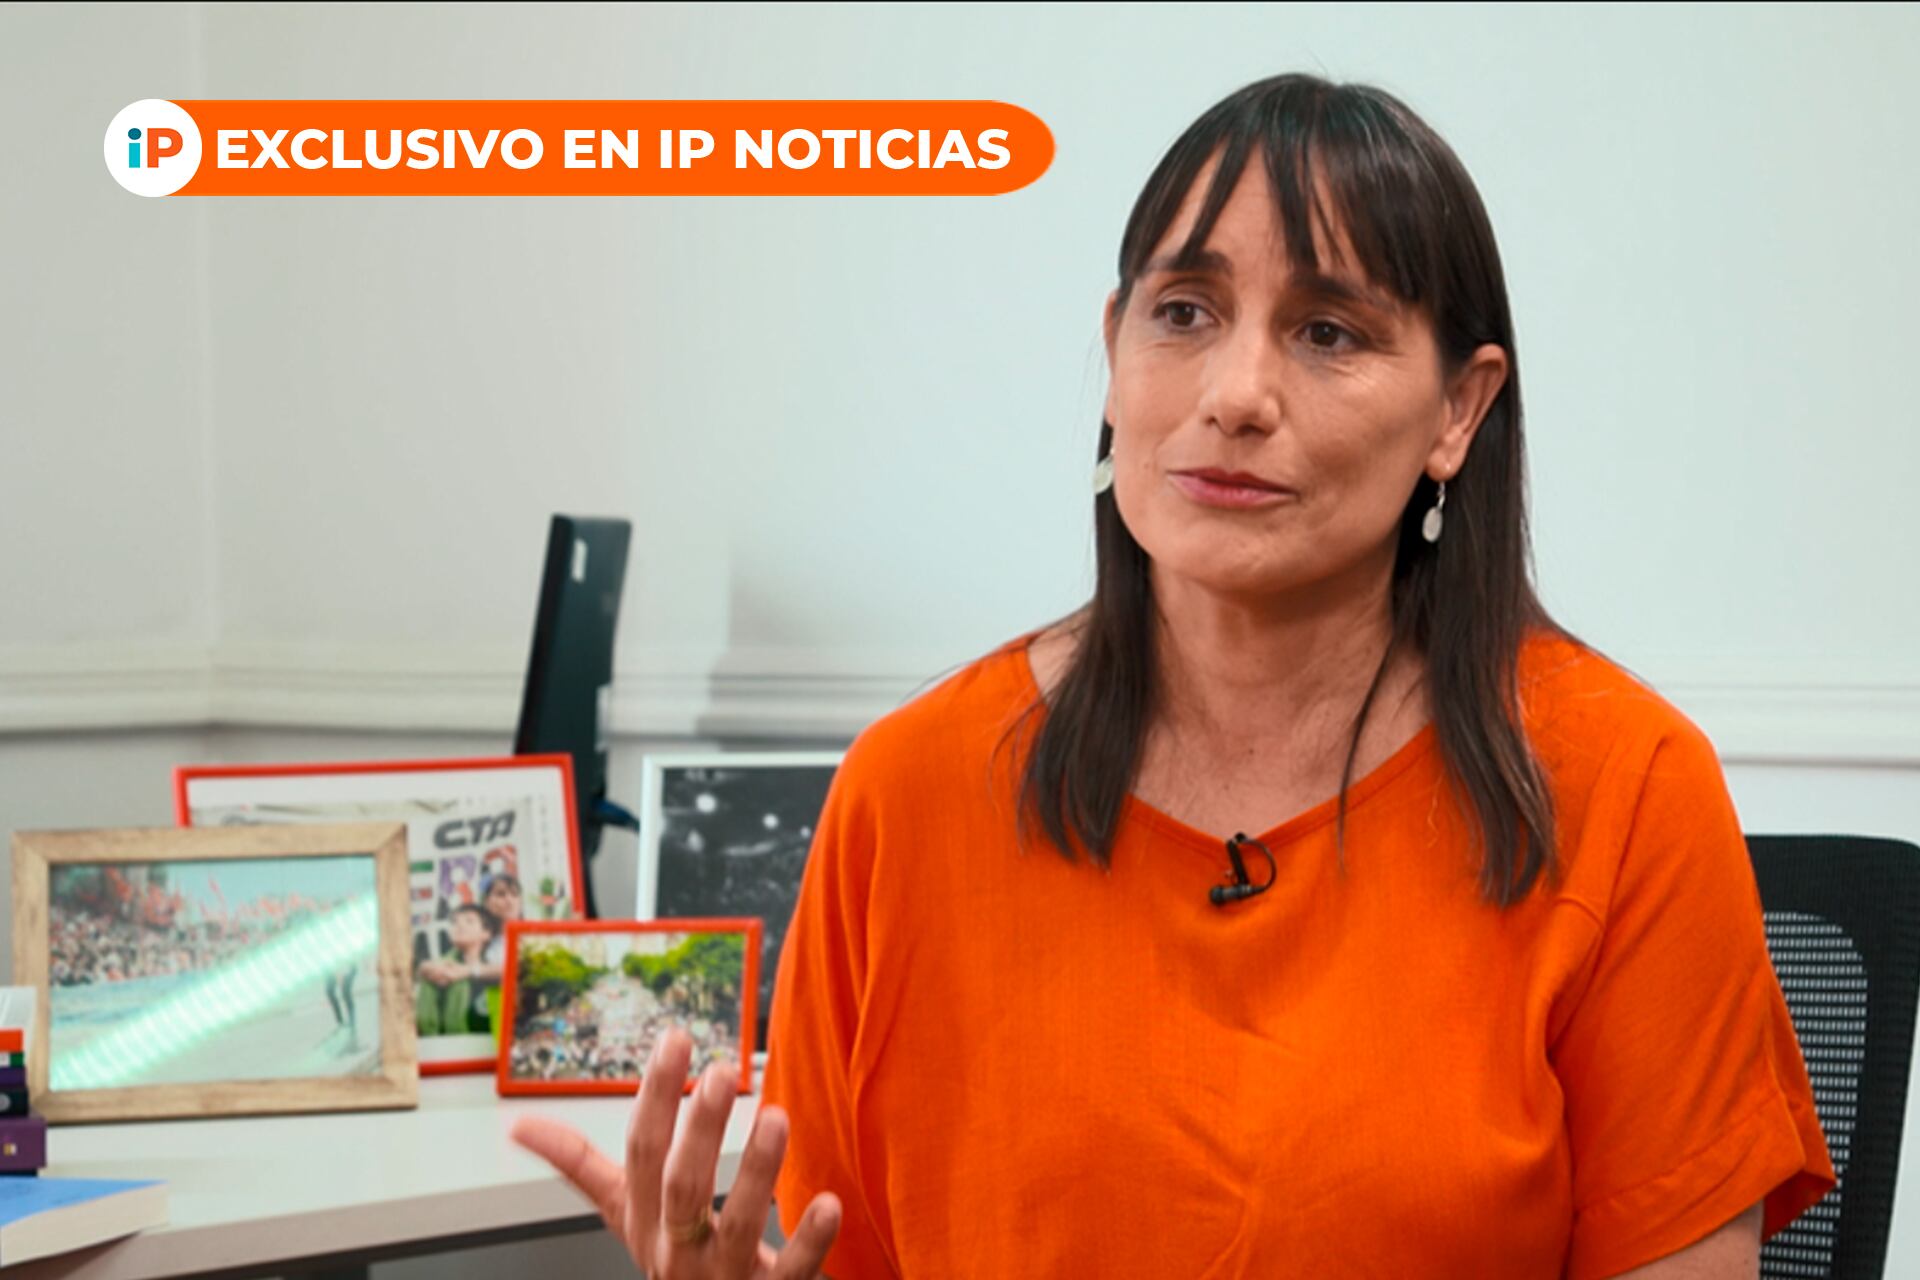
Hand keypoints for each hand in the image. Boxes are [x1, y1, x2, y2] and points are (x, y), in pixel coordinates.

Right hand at [511, 1028, 841, 1277]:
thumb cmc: (673, 1261)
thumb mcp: (625, 1215)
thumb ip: (581, 1167)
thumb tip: (519, 1127)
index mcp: (644, 1219)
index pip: (641, 1151)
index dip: (655, 1095)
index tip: (675, 1038)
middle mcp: (677, 1248)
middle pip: (681, 1187)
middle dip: (699, 1131)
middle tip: (723, 1072)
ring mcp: (722, 1277)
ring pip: (736, 1225)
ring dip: (756, 1170)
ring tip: (776, 1117)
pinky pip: (790, 1272)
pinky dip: (809, 1240)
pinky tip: (827, 1202)